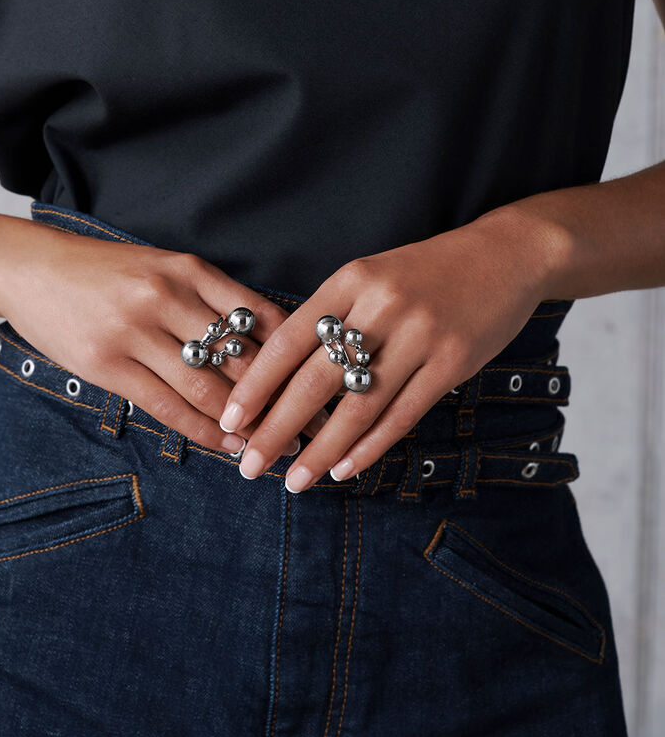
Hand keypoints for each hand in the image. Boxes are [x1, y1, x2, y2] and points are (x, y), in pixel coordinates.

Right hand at [0, 221, 328, 455]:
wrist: (33, 268)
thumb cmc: (108, 273)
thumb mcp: (164, 268)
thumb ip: (211, 300)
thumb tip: (266, 345)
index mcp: (190, 270)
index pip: (262, 317)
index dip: (295, 358)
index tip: (320, 386)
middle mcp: (168, 296)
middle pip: (240, 357)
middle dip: (280, 398)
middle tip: (312, 427)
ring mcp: (136, 330)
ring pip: (207, 388)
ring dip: (245, 424)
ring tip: (273, 447)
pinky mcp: (108, 363)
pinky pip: (167, 406)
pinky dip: (203, 432)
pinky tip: (225, 446)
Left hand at [219, 210, 557, 490]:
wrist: (505, 255)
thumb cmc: (426, 272)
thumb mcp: (371, 277)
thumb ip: (332, 316)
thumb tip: (282, 377)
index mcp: (350, 280)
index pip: (288, 341)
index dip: (256, 385)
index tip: (231, 420)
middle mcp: (380, 307)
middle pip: (315, 381)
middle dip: (277, 429)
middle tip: (250, 464)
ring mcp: (419, 335)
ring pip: (358, 407)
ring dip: (321, 451)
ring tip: (295, 481)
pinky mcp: (452, 362)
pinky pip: (401, 415)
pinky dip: (370, 447)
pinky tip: (345, 469)